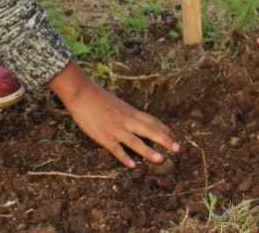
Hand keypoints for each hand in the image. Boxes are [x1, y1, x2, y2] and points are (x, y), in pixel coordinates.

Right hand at [48, 62, 179, 168]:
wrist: (81, 93)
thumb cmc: (97, 97)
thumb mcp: (116, 103)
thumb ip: (125, 113)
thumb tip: (133, 118)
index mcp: (129, 111)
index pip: (150, 120)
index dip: (162, 128)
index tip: (173, 135)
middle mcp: (126, 120)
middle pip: (149, 131)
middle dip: (164, 140)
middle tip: (177, 148)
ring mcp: (115, 129)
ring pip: (135, 142)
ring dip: (149, 151)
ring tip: (161, 159)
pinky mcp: (103, 136)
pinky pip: (116, 149)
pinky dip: (125, 157)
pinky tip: (133, 165)